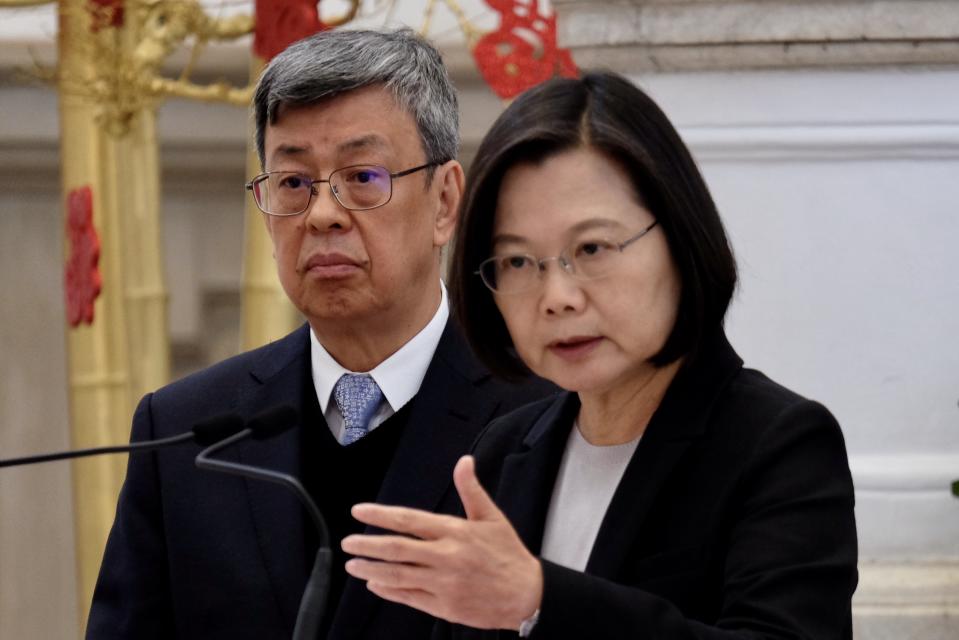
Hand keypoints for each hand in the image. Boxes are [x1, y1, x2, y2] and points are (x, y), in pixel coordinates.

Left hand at [342, 455, 542, 630]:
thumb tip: (464, 462)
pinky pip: (409, 597)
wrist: (527, 595)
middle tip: (348, 541)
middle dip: (367, 544)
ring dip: (371, 569)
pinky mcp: (443, 606)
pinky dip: (389, 590)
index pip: (409, 520)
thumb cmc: (508, 555)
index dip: (380, 515)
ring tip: (353, 564)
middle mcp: (446, 557)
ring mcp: (443, 584)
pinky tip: (375, 584)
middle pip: (397, 549)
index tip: (359, 511)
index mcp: (455, 532)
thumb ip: (471, 490)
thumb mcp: (492, 517)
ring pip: (398, 575)